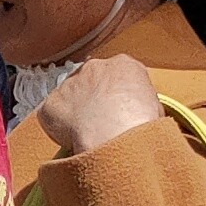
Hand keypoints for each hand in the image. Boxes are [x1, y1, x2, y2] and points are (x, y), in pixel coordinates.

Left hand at [33, 52, 163, 158]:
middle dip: (94, 100)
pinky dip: (58, 128)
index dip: (117, 96)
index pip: (118, 76)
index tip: (119, 111)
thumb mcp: (155, 107)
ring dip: (76, 113)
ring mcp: (69, 84)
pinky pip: (51, 116)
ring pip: (69, 98)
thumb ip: (140, 101)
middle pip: (90, 82)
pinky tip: (72, 140)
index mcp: (124, 65)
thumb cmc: (142, 126)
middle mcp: (93, 68)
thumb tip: (136, 113)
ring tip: (88, 135)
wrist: (116, 137)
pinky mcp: (50, 104)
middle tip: (101, 124)